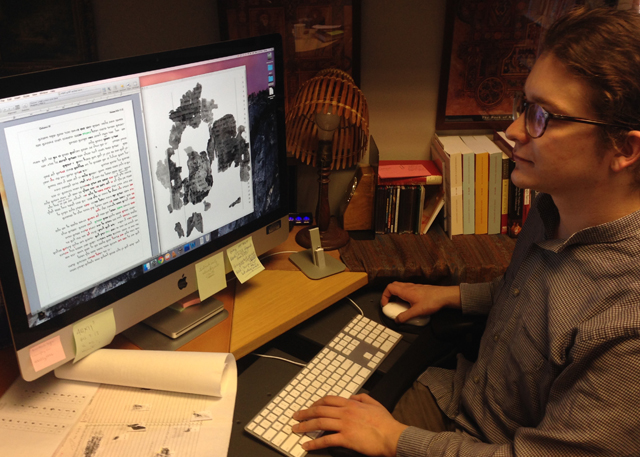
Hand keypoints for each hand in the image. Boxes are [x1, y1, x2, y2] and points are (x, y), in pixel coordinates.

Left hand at [291, 394, 407, 456]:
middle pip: (319, 410)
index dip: (315, 403)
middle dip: (305, 413)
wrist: (392, 436)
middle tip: (296, 416)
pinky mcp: (346, 438)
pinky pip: (326, 440)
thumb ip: (362, 397)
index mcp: (351, 404)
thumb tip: (352, 396)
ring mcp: (345, 425)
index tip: (309, 407)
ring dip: (305, 426)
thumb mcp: (375, 403)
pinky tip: (307, 445)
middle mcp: (345, 412)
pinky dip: (314, 443)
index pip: (328, 400)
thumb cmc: (386, 423)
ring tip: (296, 429)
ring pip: (319, 423)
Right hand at [381, 282, 460, 323]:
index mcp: (405, 291)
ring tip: (399, 304)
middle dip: (389, 294)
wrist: (444, 296)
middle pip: (393, 285)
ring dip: (396, 294)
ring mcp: (414, 287)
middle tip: (390, 303)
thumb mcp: (417, 311)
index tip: (386, 304)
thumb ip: (405, 316)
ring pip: (400, 286)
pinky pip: (407, 289)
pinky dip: (404, 294)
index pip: (389, 288)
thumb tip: (397, 320)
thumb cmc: (432, 301)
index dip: (384, 296)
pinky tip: (409, 303)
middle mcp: (409, 287)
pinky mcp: (419, 289)